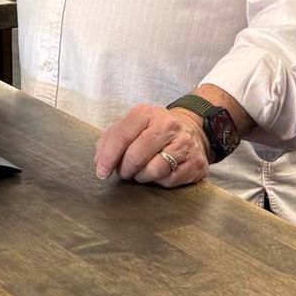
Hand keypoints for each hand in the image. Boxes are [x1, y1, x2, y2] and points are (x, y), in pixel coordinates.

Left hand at [94, 104, 208, 187]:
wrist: (192, 131)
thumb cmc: (155, 132)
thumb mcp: (132, 126)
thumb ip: (111, 140)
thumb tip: (100, 161)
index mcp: (147, 113)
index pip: (121, 135)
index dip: (108, 156)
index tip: (101, 171)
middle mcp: (168, 125)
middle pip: (136, 155)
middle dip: (125, 169)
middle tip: (124, 172)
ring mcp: (184, 144)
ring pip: (153, 170)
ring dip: (141, 176)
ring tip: (141, 172)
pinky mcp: (195, 163)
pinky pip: (169, 180)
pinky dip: (159, 181)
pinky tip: (159, 173)